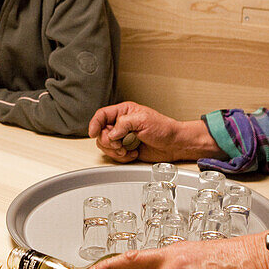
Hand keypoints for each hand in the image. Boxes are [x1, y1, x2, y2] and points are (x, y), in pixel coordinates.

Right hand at [88, 102, 215, 163]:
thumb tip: (112, 132)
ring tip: (127, 149)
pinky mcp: (126, 149)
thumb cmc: (164, 128)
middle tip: (119, 144)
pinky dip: (122, 157)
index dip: (95, 124)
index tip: (93, 132)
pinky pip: (115, 155)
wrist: (174, 144)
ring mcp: (123, 137)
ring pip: (105, 146)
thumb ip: (124, 123)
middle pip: (101, 133)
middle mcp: (121, 124)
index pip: (102, 115)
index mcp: (124, 112)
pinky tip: (133, 153)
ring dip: (115, 151)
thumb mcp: (143, 120)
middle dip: (109, 141)